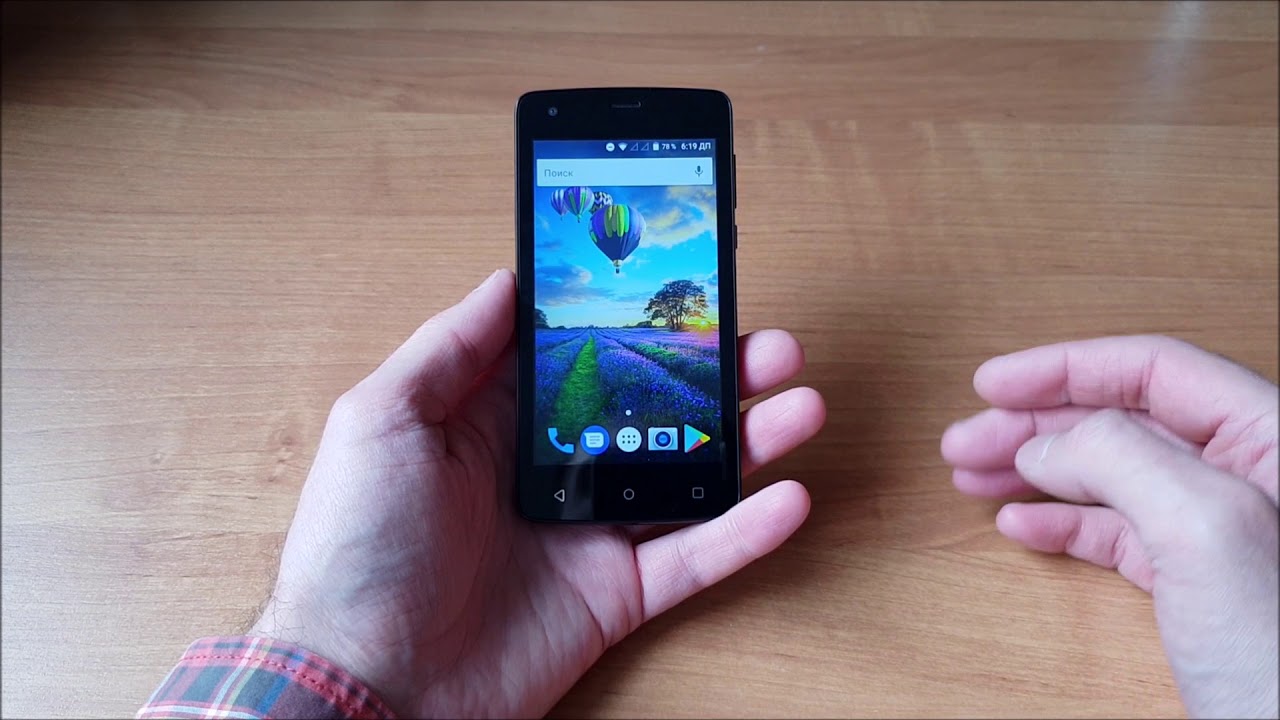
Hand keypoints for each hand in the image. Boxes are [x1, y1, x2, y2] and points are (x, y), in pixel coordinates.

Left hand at [249, 269, 825, 717]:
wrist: (364, 682)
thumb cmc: (355, 549)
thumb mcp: (382, 420)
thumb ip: (450, 347)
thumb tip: (508, 280)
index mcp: (499, 420)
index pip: (586, 354)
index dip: (638, 321)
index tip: (688, 284)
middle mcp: (553, 468)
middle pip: (654, 410)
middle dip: (716, 375)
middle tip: (767, 345)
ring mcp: (589, 533)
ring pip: (688, 476)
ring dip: (750, 441)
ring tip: (799, 403)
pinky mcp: (614, 597)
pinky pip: (693, 559)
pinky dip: (745, 532)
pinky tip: (789, 498)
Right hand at [942, 335, 1277, 718]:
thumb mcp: (1205, 531)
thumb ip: (1124, 458)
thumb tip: (1050, 442)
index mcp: (1271, 437)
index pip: (1154, 369)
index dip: (1065, 368)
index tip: (993, 383)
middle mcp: (1245, 475)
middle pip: (1120, 420)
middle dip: (1035, 426)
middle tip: (965, 440)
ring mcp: (1218, 532)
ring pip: (1109, 476)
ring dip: (1034, 472)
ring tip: (972, 476)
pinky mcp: (1196, 584)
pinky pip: (1115, 533)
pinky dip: (1060, 524)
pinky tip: (1021, 526)